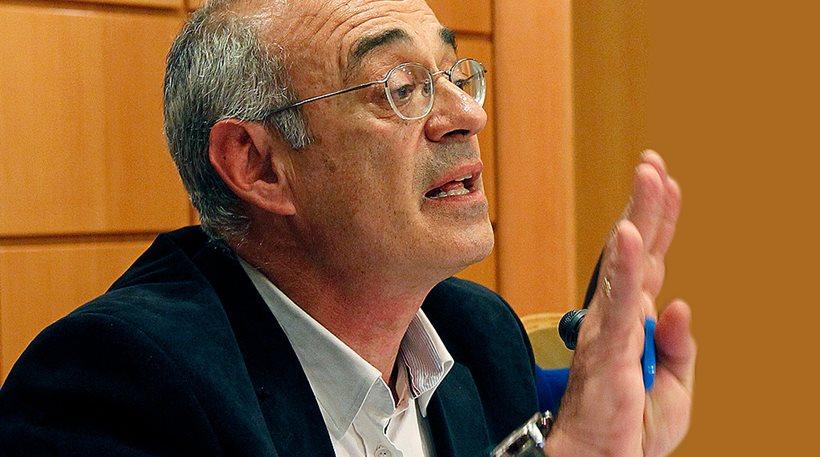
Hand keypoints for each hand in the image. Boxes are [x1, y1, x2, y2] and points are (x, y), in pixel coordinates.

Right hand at [545, 150, 695, 455]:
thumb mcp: (674, 387)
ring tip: (648, 178)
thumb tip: (680, 303)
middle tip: (651, 163)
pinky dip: (621, 266)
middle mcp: (616, 317)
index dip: (659, 221)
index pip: (650, 262)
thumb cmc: (626, 429)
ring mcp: (608, 329)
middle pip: (635, 251)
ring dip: (638, 218)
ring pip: (625, 264)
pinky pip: (617, 302)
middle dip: (646, 204)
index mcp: (633, 323)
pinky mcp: (608, 348)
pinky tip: (627, 234)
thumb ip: (678, 344)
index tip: (664, 182)